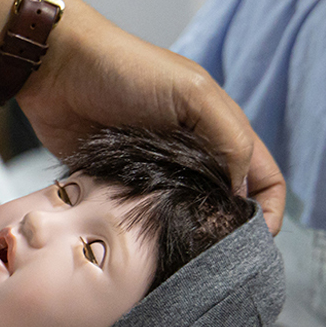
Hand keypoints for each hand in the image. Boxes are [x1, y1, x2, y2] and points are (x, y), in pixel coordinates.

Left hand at [18, 0, 285, 232]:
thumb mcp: (193, 94)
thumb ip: (228, 138)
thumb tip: (241, 192)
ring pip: (183, 219)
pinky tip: (143, 247)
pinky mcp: (117, 185)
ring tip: (179, 256)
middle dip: (225, 233)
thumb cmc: (128, 70)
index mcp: (218, 131)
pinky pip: (138, 218)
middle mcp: (191, 157)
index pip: (263, 178)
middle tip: (214, 256)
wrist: (57, 70)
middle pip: (223, 207)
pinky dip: (143, 234)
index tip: (259, 241)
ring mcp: (154, 174)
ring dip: (184, 237)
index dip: (269, 209)